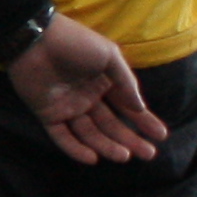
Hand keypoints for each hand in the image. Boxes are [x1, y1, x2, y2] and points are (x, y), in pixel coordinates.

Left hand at [5, 15, 166, 164]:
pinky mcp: (48, 114)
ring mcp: (68, 107)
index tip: (161, 135)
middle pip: (111, 124)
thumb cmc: (75, 42)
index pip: (128, 107)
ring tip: (123, 156)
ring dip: (106, 146)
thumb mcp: (109, 56)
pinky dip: (75, 148)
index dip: (144, 121)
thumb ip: (125, 82)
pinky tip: (92, 158)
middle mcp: (88, 98)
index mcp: (104, 82)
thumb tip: (140, 108)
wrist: (35, 38)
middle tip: (148, 154)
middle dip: (129, 139)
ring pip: (90, 133)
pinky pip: (62, 136)